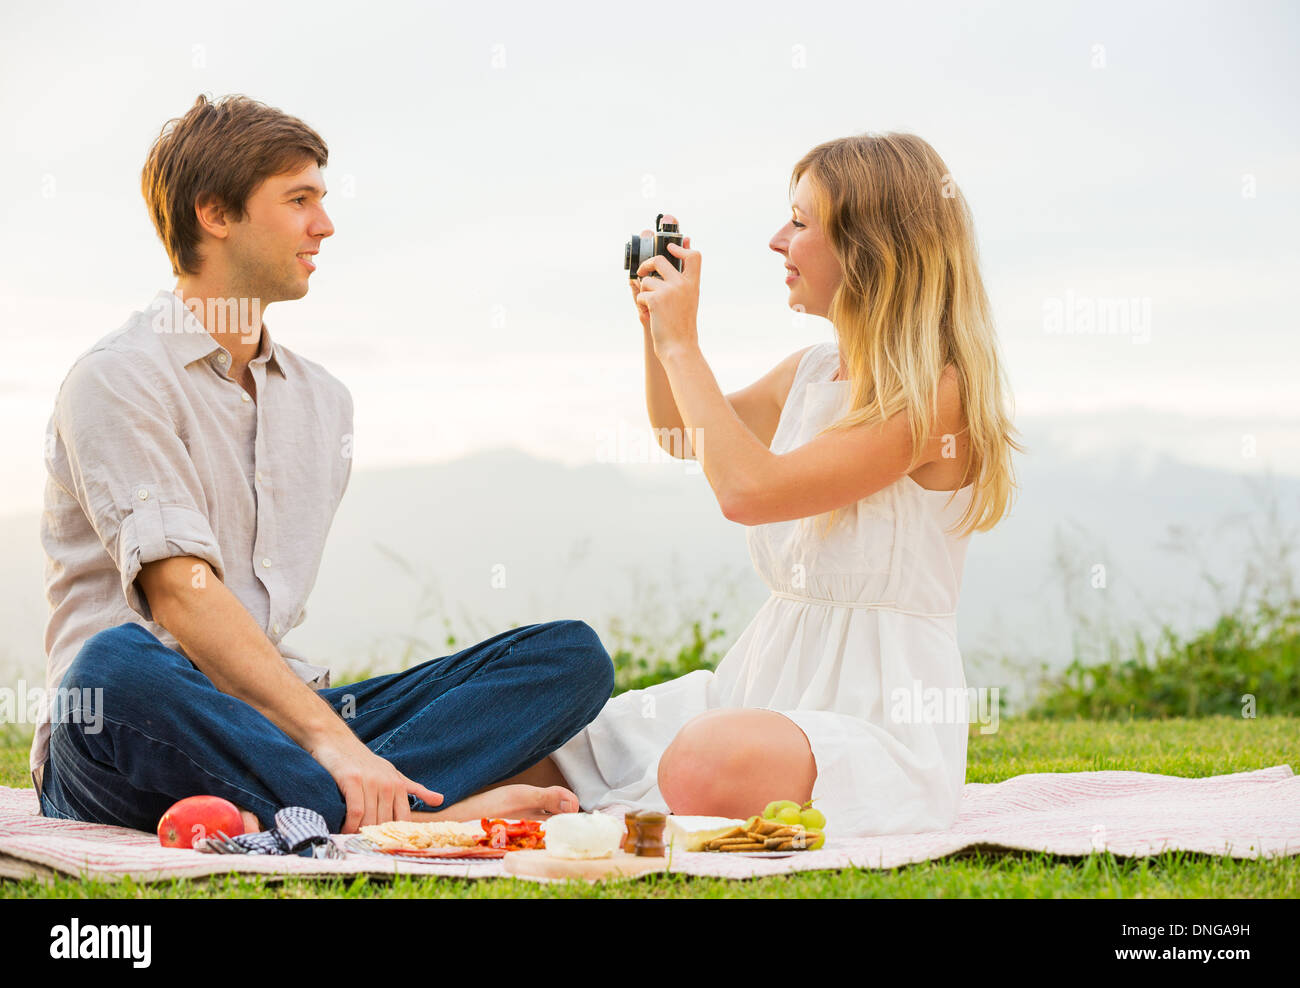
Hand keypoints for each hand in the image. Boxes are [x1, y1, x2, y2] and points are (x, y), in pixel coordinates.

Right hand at [311, 734, 444, 833]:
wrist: (338, 741)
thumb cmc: (365, 763)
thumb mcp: (393, 774)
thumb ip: (415, 790)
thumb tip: (440, 800)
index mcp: (399, 785)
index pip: (403, 819)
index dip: (395, 835)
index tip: (386, 846)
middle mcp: (388, 784)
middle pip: (385, 822)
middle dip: (375, 836)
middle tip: (365, 846)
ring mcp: (370, 781)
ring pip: (370, 818)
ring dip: (361, 833)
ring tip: (354, 840)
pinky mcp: (353, 780)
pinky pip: (356, 811)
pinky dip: (350, 825)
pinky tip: (345, 830)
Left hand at [629, 217, 697, 351]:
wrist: (679, 347)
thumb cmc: (681, 326)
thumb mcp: (688, 300)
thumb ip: (683, 281)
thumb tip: (673, 267)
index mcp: (693, 284)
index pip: (694, 256)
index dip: (680, 248)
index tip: (671, 247)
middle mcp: (682, 284)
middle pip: (660, 259)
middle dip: (647, 264)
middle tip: (643, 272)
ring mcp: (669, 290)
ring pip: (647, 280)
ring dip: (645, 293)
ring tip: (653, 309)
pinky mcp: (656, 299)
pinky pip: (641, 293)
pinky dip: (642, 305)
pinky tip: (650, 316)